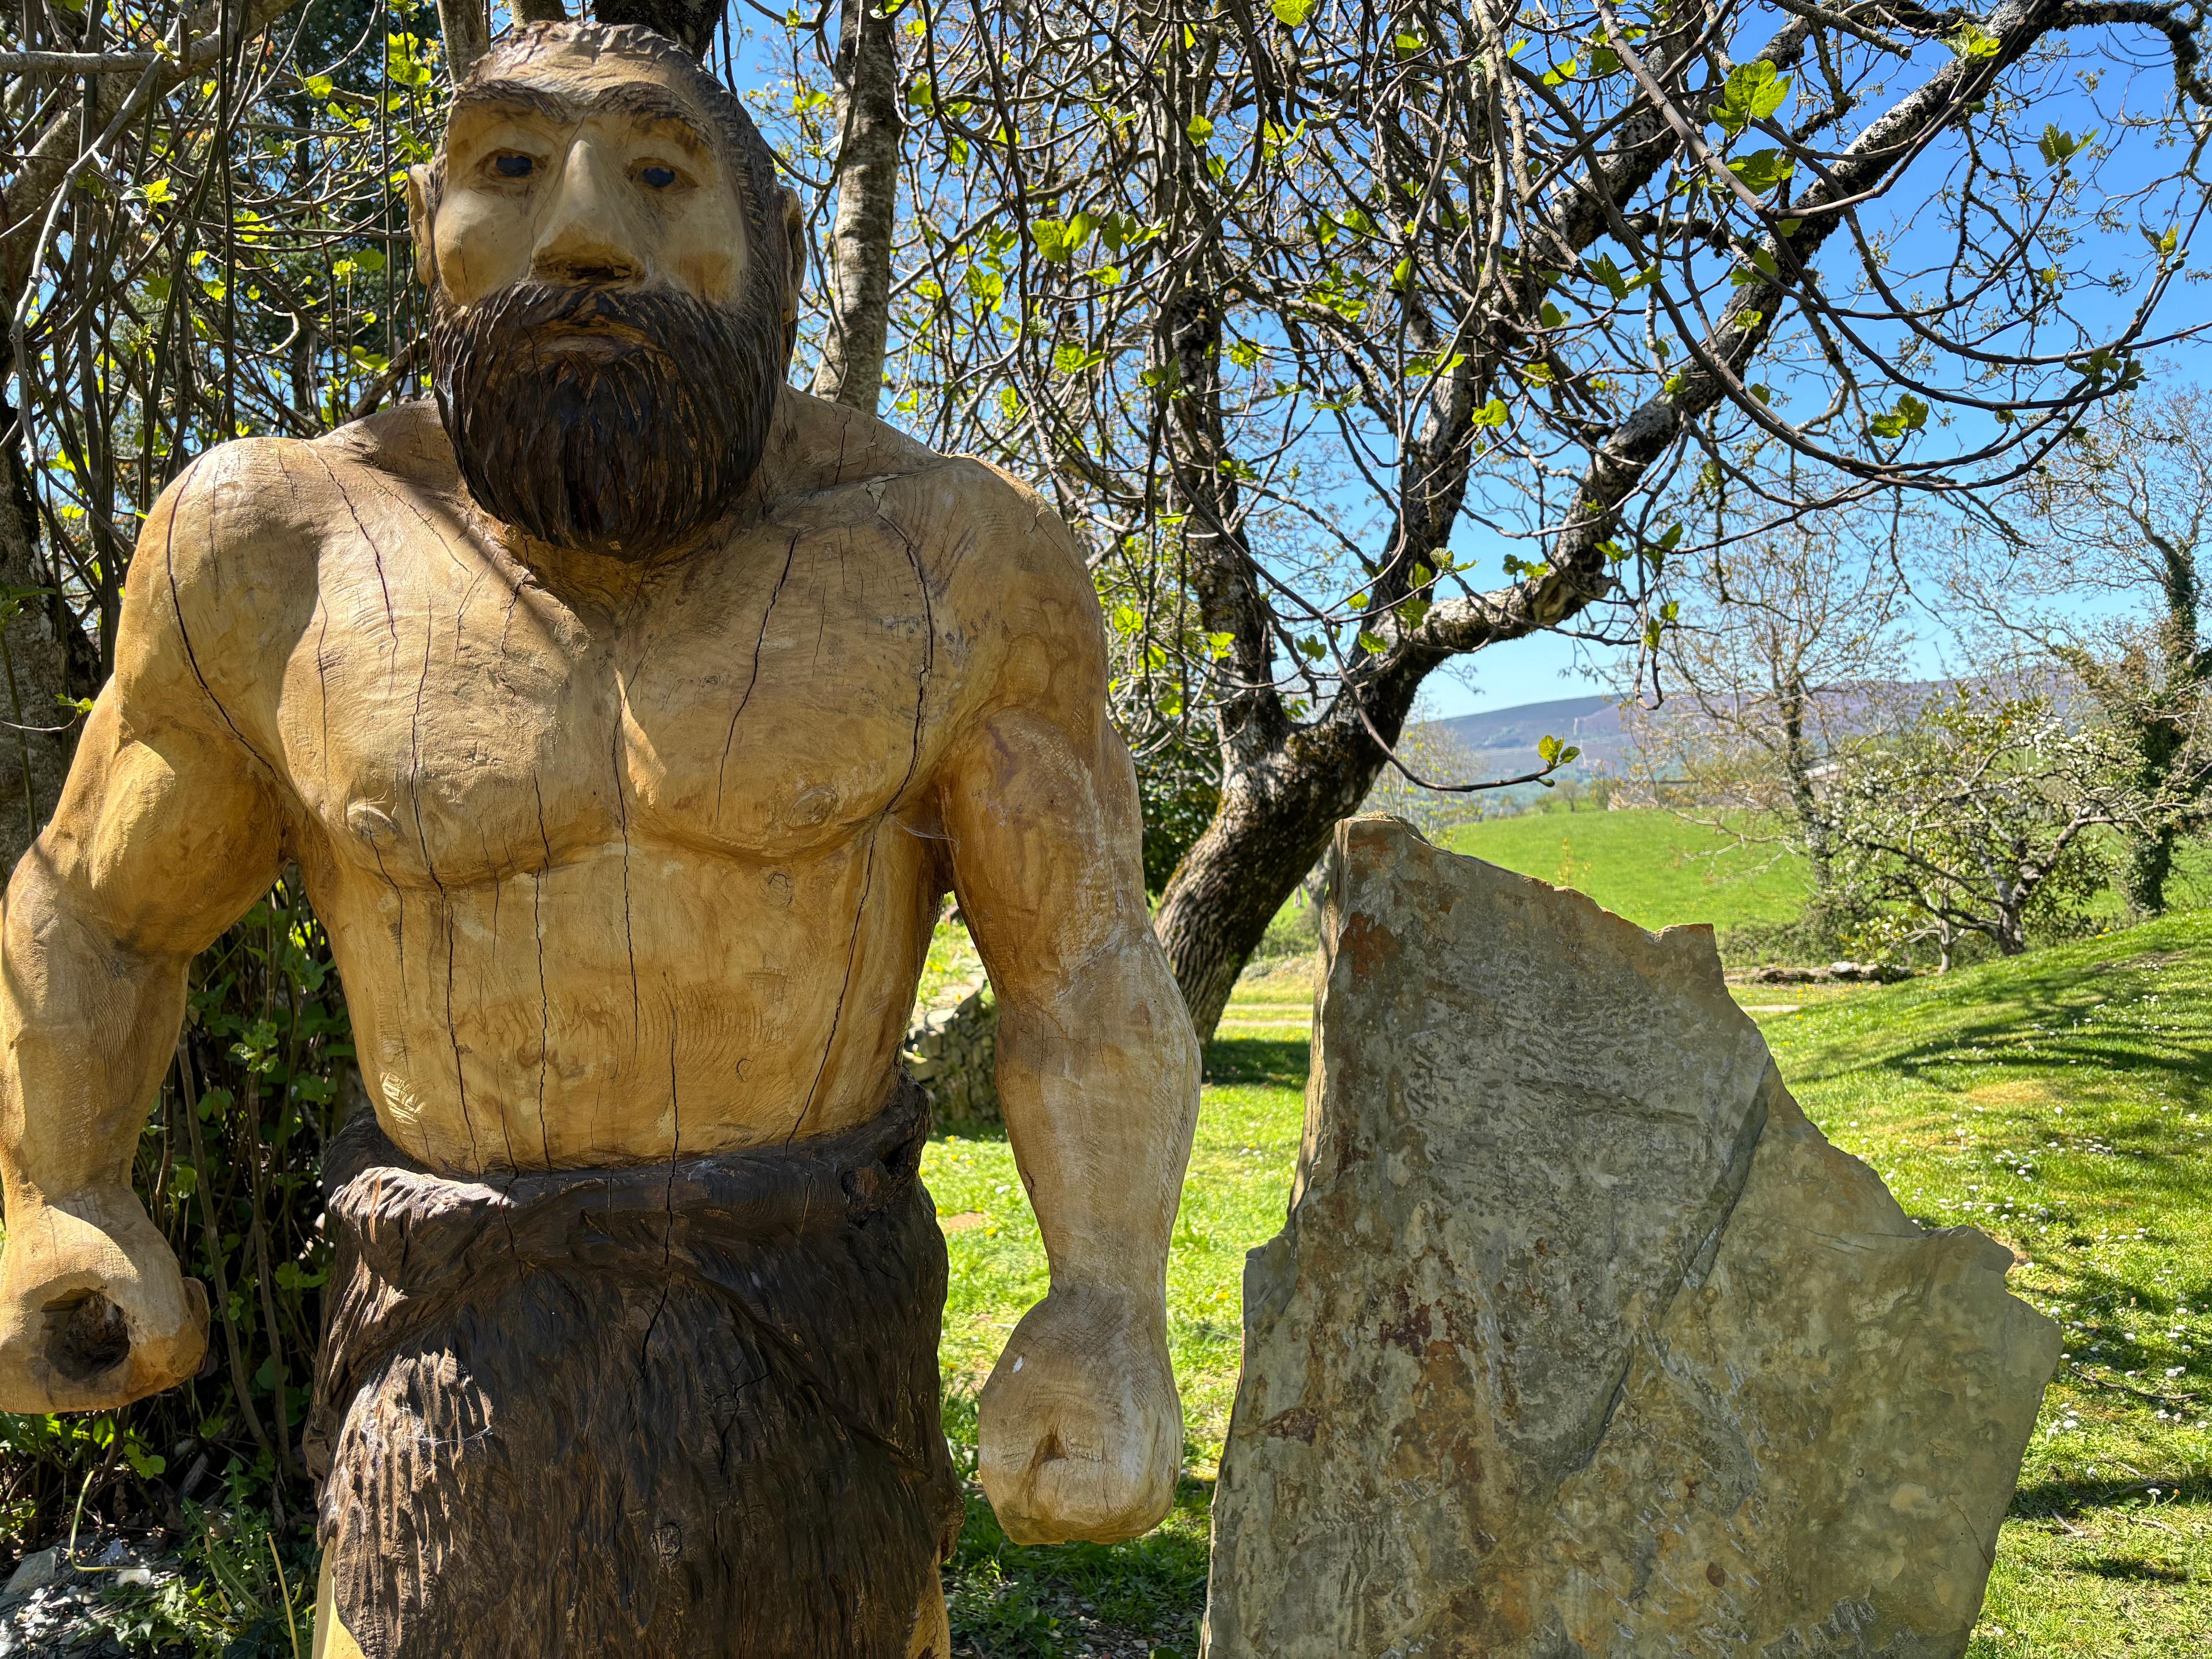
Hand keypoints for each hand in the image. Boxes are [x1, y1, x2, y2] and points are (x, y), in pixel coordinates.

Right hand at [0, 1186, 207, 1413]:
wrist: (70, 1181)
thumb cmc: (94, 1219)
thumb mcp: (139, 1269)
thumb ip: (165, 1327)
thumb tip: (179, 1368)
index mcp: (12, 1370)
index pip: (111, 1394)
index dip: (162, 1363)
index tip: (188, 1316)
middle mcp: (17, 1376)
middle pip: (121, 1384)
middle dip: (166, 1344)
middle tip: (191, 1296)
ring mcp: (40, 1361)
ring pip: (128, 1370)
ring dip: (166, 1333)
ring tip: (184, 1286)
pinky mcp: (63, 1344)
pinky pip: (122, 1354)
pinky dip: (152, 1326)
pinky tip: (173, 1290)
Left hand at [977, 1284, 1181, 1544]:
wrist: (1114, 1301)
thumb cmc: (1060, 1348)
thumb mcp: (1006, 1414)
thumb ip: (1005, 1491)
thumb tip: (1028, 1529)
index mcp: (1124, 1490)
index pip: (1037, 1519)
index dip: (1024, 1465)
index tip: (1051, 1412)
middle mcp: (1153, 1502)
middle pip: (1059, 1527)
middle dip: (1041, 1476)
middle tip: (1062, 1412)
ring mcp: (1161, 1491)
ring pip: (1075, 1519)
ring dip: (1059, 1477)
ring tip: (1074, 1419)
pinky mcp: (1159, 1476)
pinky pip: (1097, 1504)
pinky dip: (1078, 1475)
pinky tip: (1085, 1429)